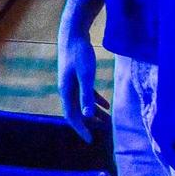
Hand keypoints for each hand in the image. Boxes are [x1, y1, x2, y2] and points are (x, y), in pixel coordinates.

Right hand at [56, 23, 97, 142]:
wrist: (72, 35)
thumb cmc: (79, 54)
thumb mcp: (86, 76)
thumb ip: (86, 96)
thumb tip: (87, 115)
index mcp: (66, 92)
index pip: (72, 116)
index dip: (81, 129)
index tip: (91, 141)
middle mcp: (66, 90)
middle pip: (76, 112)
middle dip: (89, 124)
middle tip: (103, 133)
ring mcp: (71, 83)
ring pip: (82, 104)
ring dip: (94, 114)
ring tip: (108, 122)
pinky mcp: (77, 77)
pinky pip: (86, 94)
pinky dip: (96, 102)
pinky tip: (107, 105)